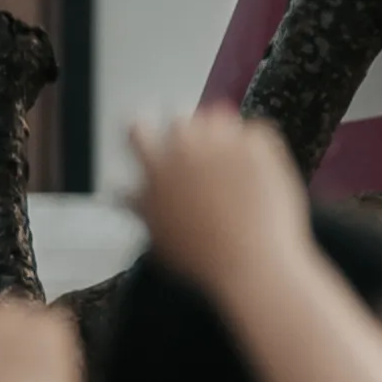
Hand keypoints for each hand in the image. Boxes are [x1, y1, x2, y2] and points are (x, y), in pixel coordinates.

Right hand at [125, 108, 310, 284]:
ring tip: (235, 167)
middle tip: (207, 160)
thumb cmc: (203, 259)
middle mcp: (185, 148)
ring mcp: (223, 144)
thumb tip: (121, 191)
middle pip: (181, 120)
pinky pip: (257, 131)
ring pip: (219, 118)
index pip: (137, 128)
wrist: (253, 263)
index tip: (159, 140)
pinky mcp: (258, 145)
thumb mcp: (159, 235)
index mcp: (155, 168)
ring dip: (224, 135)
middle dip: (191, 135)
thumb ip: (140, 206)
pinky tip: (260, 172)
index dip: (147, 132)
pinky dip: (258, 146)